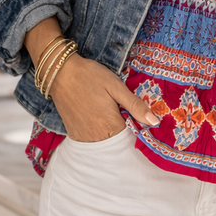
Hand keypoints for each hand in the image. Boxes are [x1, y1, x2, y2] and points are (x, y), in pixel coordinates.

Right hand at [24, 15, 157, 142]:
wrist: (60, 73)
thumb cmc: (91, 77)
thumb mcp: (116, 87)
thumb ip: (135, 106)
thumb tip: (155, 122)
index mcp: (111, 125)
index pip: (132, 136)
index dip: (137, 126)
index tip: (137, 116)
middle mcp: (97, 137)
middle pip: (118, 142)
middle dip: (124, 130)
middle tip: (120, 111)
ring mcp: (84, 137)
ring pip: (105, 143)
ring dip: (110, 133)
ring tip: (108, 113)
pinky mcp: (74, 134)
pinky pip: (91, 141)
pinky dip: (98, 134)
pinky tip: (97, 118)